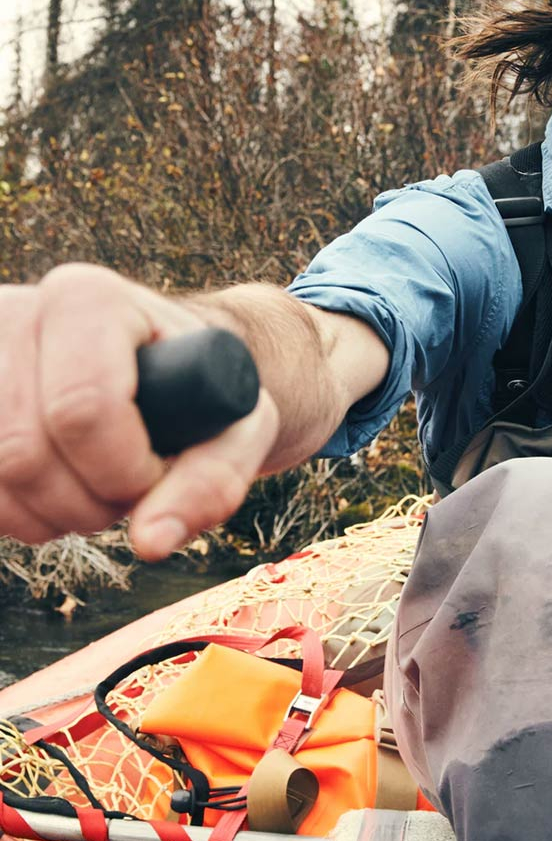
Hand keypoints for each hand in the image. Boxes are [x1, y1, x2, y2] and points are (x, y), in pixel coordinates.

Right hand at [0, 263, 278, 559]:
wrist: (166, 373)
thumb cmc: (206, 394)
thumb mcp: (240, 425)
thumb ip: (214, 479)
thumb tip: (152, 541)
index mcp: (89, 298)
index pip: (83, 409)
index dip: (125, 471)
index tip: (159, 471)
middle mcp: (14, 312)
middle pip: (25, 452)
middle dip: (91, 502)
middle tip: (134, 490)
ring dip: (55, 515)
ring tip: (101, 489)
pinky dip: (21, 515)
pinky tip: (59, 492)